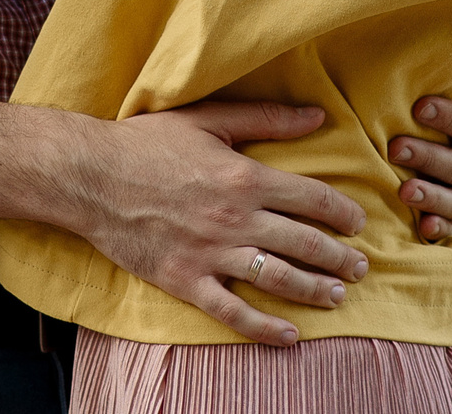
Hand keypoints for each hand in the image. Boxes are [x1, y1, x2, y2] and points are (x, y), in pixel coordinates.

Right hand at [57, 100, 367, 346]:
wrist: (90, 176)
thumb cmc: (146, 143)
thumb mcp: (207, 119)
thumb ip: (264, 118)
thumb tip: (316, 116)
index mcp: (244, 177)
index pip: (312, 198)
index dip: (342, 213)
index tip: (358, 223)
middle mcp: (236, 219)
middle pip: (304, 243)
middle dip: (340, 258)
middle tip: (360, 267)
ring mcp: (212, 254)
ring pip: (279, 279)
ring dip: (315, 290)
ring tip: (337, 296)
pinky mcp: (187, 280)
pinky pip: (233, 312)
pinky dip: (265, 328)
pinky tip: (289, 335)